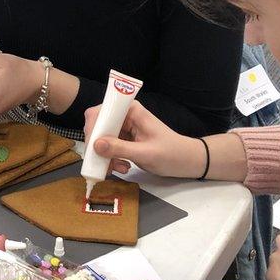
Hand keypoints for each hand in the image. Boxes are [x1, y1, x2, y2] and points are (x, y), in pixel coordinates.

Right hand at [83, 101, 205, 177]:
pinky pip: (107, 148)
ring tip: (118, 168)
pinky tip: (122, 167)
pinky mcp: (123, 140)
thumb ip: (120, 148)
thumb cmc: (171, 154)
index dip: (93, 128)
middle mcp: (124, 116)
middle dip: (98, 147)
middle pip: (97, 127)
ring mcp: (123, 128)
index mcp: (131, 110)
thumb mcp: (145, 153)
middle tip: (104, 164)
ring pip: (100, 140)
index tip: (93, 148)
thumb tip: (95, 145)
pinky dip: (110, 160)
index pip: (101, 112)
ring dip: (104, 156)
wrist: (186, 162)